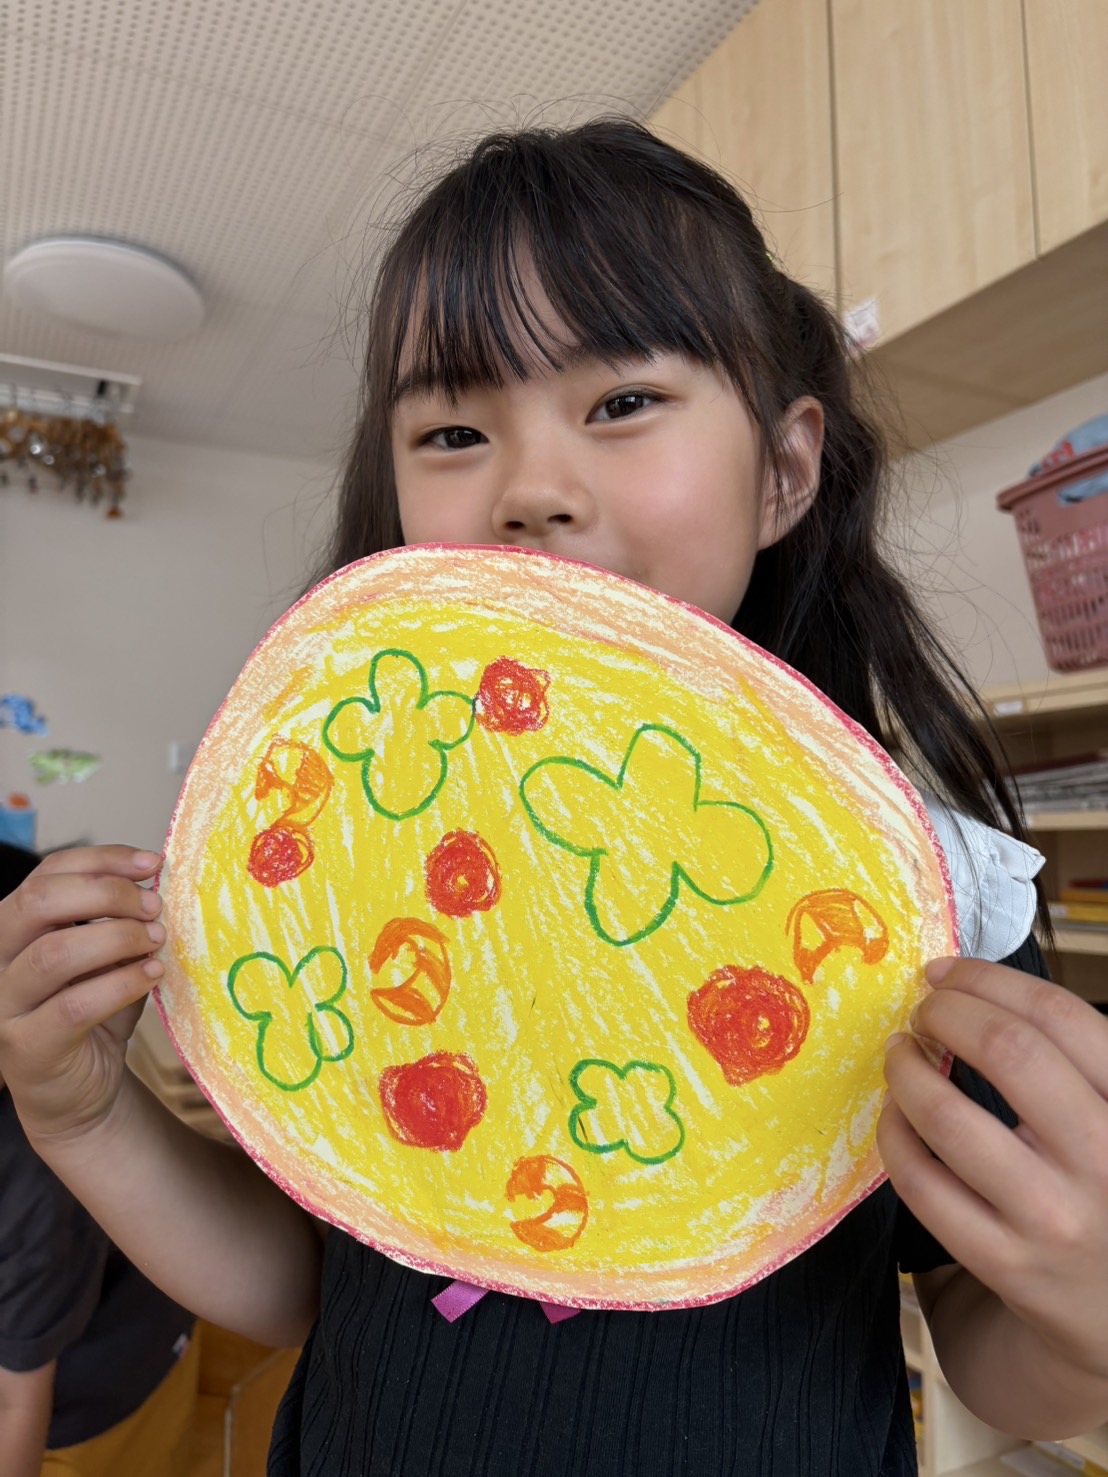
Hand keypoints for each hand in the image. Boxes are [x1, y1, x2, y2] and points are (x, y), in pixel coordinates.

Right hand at [0, 846, 164, 1143]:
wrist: (79, 1095)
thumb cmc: (95, 1015)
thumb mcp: (108, 958)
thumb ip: (120, 922)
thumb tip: (156, 882)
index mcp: (14, 928)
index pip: (47, 874)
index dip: (101, 860)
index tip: (152, 863)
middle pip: (39, 903)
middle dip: (106, 894)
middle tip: (154, 906)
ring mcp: (5, 1006)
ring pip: (53, 953)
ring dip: (116, 938)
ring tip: (157, 941)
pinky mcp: (27, 1047)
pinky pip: (74, 1005)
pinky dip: (121, 983)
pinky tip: (152, 974)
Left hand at [879, 956, 1107, 1381]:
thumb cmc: (1105, 1189)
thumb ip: (1070, 1064)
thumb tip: (972, 990)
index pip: (1060, 1016)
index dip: (990, 979)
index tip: (948, 973)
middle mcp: (1105, 1158)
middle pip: (1007, 1051)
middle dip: (947, 1013)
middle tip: (924, 1011)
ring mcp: (1053, 1217)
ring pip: (949, 1116)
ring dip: (906, 1069)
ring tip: (900, 1055)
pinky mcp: (1005, 1264)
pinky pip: (921, 1182)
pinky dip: (895, 1133)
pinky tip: (897, 1116)